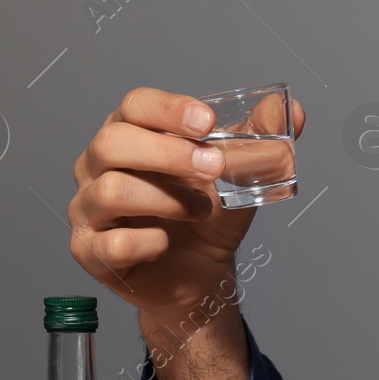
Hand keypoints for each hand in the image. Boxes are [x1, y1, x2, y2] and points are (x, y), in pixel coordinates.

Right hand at [66, 86, 304, 313]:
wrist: (201, 274)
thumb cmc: (207, 217)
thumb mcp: (240, 176)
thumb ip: (261, 140)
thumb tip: (290, 109)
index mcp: (130, 134)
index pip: (134, 105)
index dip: (168, 109)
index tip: (207, 123)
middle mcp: (98, 165)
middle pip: (112, 142)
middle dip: (168, 154)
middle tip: (214, 168)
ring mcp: (88, 208)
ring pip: (111, 191)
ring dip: (166, 200)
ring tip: (201, 211)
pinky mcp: (89, 250)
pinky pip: (112, 243)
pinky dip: (148, 243)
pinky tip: (167, 244)